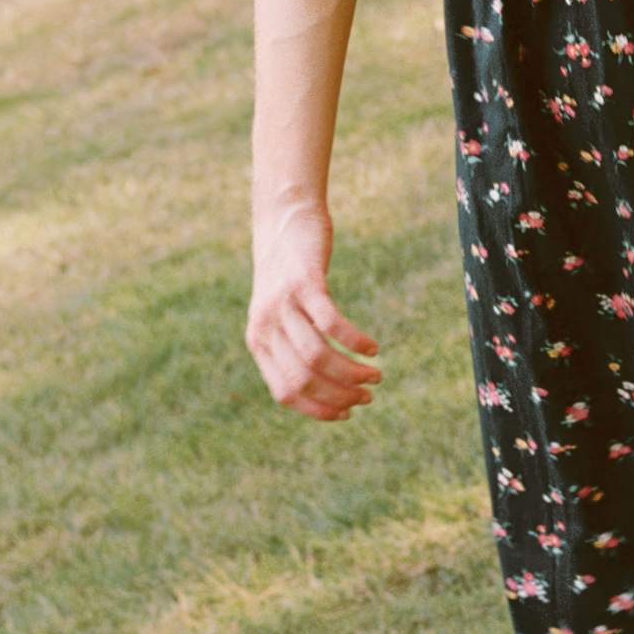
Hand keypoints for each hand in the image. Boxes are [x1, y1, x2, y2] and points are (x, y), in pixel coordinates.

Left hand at [246, 200, 380, 420]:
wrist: (283, 221)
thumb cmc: (288, 274)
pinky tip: (372, 347)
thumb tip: (323, 386)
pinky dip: (355, 341)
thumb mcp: (281, 314)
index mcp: (258, 342)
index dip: (319, 408)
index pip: (286, 392)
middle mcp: (265, 327)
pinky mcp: (305, 283)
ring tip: (376, 374)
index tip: (348, 412)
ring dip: (352, 372)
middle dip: (341, 394)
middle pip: (304, 378)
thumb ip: (291, 346)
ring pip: (318, 356)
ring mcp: (283, 305)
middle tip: (369, 394)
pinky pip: (331, 323)